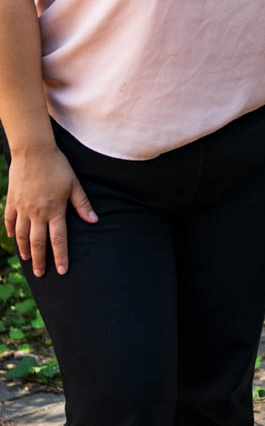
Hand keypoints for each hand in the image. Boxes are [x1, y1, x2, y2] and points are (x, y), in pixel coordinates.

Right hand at [4, 146, 96, 275]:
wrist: (33, 151)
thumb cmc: (57, 166)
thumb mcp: (74, 184)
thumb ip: (82, 204)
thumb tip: (94, 221)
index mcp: (55, 210)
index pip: (58, 239)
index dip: (60, 256)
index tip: (61, 271)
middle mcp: (37, 213)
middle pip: (38, 242)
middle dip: (40, 260)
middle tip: (40, 274)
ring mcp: (22, 208)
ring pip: (21, 235)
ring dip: (24, 249)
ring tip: (27, 260)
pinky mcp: (12, 201)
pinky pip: (10, 220)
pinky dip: (11, 231)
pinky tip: (13, 238)